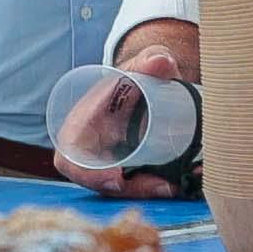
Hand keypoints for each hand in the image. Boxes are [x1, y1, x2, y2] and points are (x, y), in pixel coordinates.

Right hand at [67, 24, 201, 200]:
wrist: (148, 87)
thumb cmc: (134, 77)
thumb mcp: (139, 66)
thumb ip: (149, 60)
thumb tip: (161, 62)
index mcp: (80, 127)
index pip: (70, 159)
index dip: (86, 174)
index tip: (117, 179)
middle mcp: (92, 151)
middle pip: (103, 183)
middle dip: (133, 189)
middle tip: (164, 186)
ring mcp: (111, 164)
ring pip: (125, 189)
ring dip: (150, 191)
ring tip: (177, 185)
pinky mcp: (131, 171)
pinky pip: (140, 187)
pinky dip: (160, 188)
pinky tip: (182, 186)